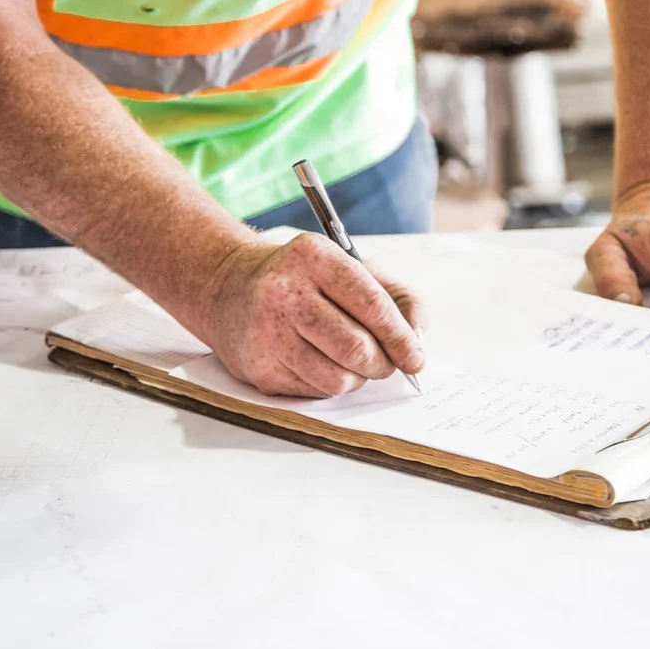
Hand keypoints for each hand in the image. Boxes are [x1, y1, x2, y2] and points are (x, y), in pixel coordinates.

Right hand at [197, 233, 425, 396]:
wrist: (231, 288)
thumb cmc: (307, 280)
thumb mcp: (354, 269)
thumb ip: (399, 298)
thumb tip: (417, 340)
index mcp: (315, 256)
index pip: (372, 305)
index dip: (401, 338)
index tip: (415, 357)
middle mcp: (284, 290)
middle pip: (356, 348)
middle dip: (383, 364)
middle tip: (386, 363)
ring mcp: (266, 331)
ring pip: (337, 379)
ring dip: (358, 378)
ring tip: (353, 361)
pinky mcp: (258, 366)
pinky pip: (314, 392)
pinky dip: (330, 384)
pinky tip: (320, 362)